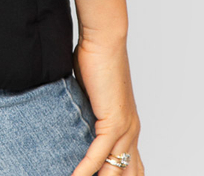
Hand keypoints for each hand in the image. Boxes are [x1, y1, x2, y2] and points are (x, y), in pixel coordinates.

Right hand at [68, 35, 143, 175]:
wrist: (104, 40)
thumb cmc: (97, 58)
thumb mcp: (91, 94)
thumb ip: (86, 112)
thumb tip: (71, 116)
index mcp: (129, 127)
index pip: (131, 168)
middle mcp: (131, 132)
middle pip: (127, 174)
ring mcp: (125, 128)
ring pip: (114, 171)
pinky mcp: (112, 121)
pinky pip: (99, 154)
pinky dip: (86, 169)